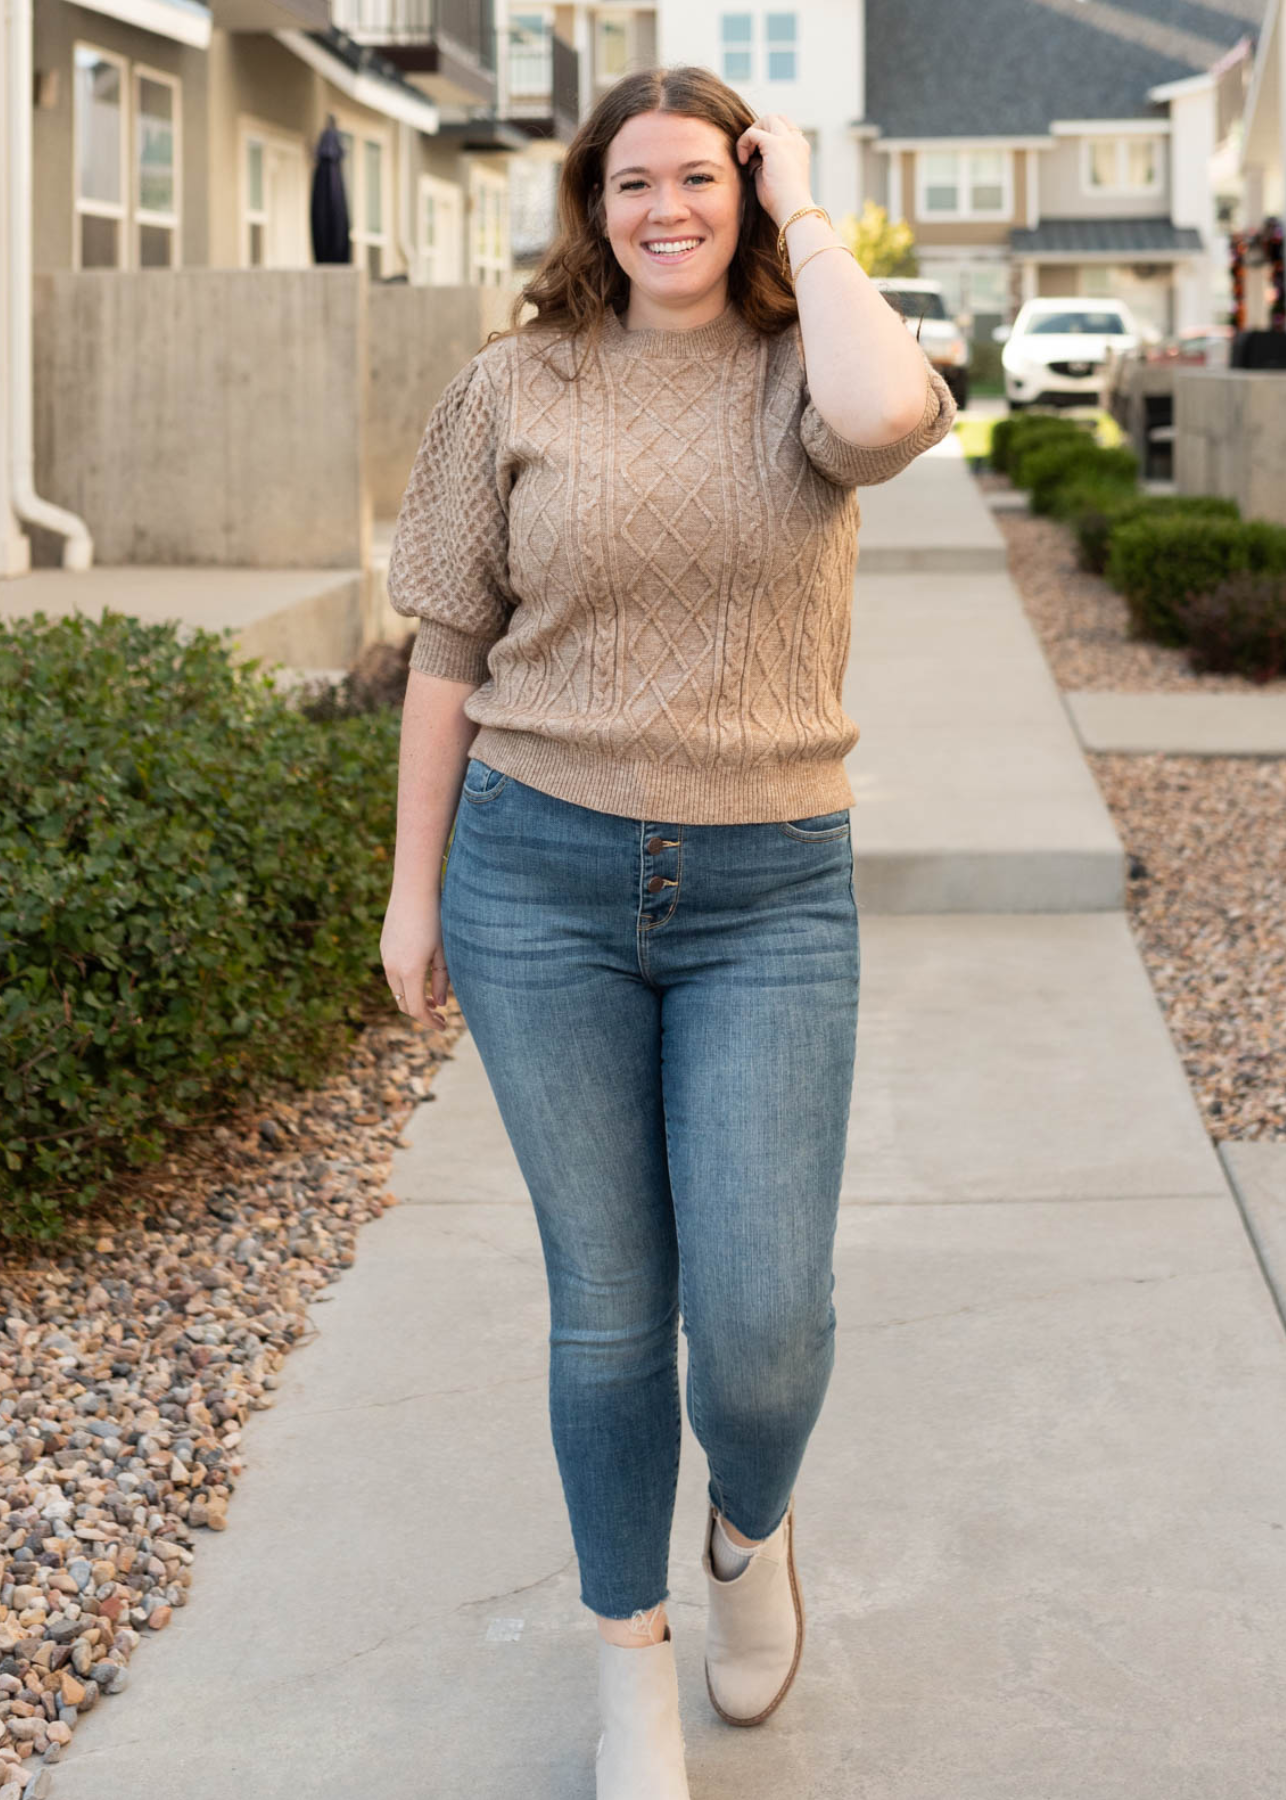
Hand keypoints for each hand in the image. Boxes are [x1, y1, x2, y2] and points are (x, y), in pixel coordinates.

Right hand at [381, 888, 449, 1029]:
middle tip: (439, 1015)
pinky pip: (392, 975)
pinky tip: (419, 977)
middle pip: (403, 1003)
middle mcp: (392, 968)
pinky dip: (405, 984)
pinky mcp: (384, 948)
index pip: (417, 1009)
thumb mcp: (443, 952)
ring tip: (431, 999)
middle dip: (421, 1013)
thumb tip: (439, 1004)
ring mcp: (385, 957)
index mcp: (410, 972)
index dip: (430, 1022)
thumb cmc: (436, 919)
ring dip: (412, 998)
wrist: (414, 890)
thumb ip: (441, 981)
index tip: (443, 1025)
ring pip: (396, 990)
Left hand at [734, 113, 812, 229]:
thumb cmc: (782, 203)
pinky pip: (753, 133)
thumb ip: (763, 162)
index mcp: (800, 149)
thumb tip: (750, 156)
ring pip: (766, 119)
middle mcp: (796, 141)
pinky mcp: (776, 145)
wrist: (793, 212)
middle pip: (774, 118)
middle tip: (749, 154)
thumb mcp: (772, 177)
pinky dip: (744, 144)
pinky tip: (743, 162)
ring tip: (746, 157)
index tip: (756, 158)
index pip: (783, 128)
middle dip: (758, 131)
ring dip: (752, 134)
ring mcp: (788, 141)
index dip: (766, 136)